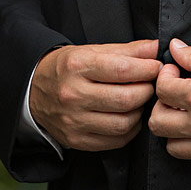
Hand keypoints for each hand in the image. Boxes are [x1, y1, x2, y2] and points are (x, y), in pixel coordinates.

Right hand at [29, 39, 160, 151]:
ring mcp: (74, 120)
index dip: (147, 69)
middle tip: (151, 84)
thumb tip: (156, 48)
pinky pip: (115, 140)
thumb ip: (127, 50)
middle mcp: (73, 94)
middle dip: (147, 91)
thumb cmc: (68, 67)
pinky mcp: (76, 140)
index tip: (157, 66)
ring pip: (123, 123)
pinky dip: (130, 129)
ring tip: (140, 100)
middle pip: (126, 99)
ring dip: (140, 112)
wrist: (34, 90)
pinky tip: (129, 116)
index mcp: (77, 66)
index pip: (122, 70)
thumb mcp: (93, 50)